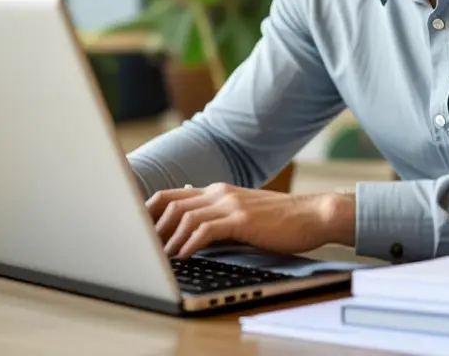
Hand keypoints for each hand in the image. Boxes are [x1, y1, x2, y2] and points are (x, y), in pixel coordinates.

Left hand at [145, 182, 354, 259]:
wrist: (313, 215)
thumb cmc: (279, 220)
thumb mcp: (242, 212)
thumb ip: (216, 213)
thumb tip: (188, 219)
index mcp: (217, 191)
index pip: (170, 195)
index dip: (147, 212)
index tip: (135, 232)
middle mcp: (219, 193)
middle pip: (170, 203)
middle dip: (151, 227)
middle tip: (141, 248)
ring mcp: (230, 203)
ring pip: (184, 215)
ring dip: (167, 238)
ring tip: (158, 257)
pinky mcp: (241, 219)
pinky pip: (205, 229)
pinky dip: (189, 243)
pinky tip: (183, 256)